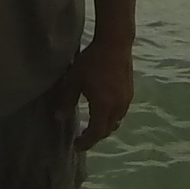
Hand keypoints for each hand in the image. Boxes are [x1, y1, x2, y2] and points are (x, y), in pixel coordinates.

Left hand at [56, 33, 134, 150]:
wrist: (115, 43)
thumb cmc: (92, 61)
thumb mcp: (74, 80)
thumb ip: (66, 101)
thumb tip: (59, 118)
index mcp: (104, 107)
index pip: (96, 133)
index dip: (86, 142)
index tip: (76, 146)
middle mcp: (118, 107)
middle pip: (108, 130)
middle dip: (95, 136)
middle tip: (83, 137)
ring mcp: (126, 99)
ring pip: (116, 121)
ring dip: (105, 126)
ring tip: (93, 124)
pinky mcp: (130, 91)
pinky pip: (121, 112)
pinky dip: (112, 116)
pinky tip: (104, 108)